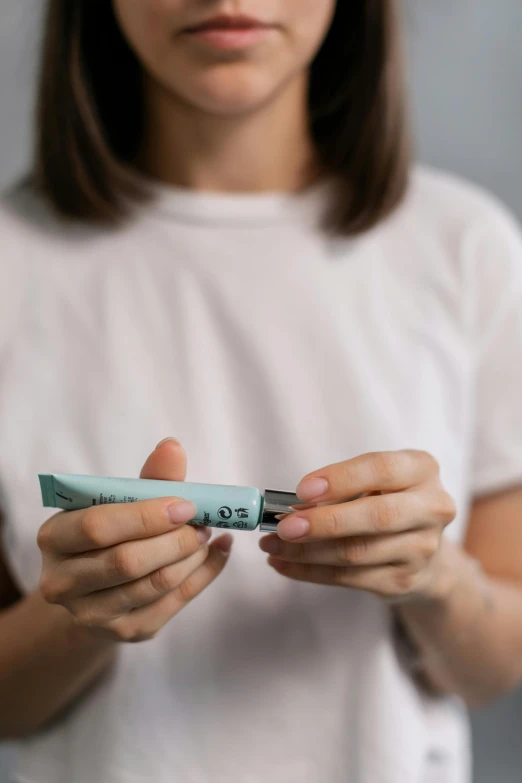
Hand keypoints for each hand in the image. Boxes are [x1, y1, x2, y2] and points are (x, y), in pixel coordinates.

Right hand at [38, 439, 232, 641]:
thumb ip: (147, 478)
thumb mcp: (119, 501)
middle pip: (126, 562)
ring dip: (191, 557)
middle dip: (174, 540)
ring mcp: (93, 614)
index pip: (97, 527)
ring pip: (153, 585)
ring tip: (207, 535)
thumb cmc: (109, 532)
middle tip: (203, 523)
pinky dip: (204, 574)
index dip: (145, 516)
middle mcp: (63, 582)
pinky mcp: (127, 631)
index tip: (185, 505)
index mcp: (54, 538)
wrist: (95, 589)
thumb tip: (173, 447)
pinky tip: (218, 552)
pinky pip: (174, 603)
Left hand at [260, 451, 455, 602]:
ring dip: (306, 552)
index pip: (382, 469)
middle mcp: (433, 508)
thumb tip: (290, 507)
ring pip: (357, 552)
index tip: (302, 490)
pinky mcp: (404, 581)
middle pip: (375, 517)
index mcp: (422, 469)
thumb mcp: (374, 480)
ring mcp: (422, 549)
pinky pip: (349, 578)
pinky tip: (283, 564)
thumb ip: (340, 487)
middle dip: (324, 522)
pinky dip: (309, 571)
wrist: (423, 550)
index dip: (341, 478)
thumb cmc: (386, 500)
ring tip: (272, 544)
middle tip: (283, 526)